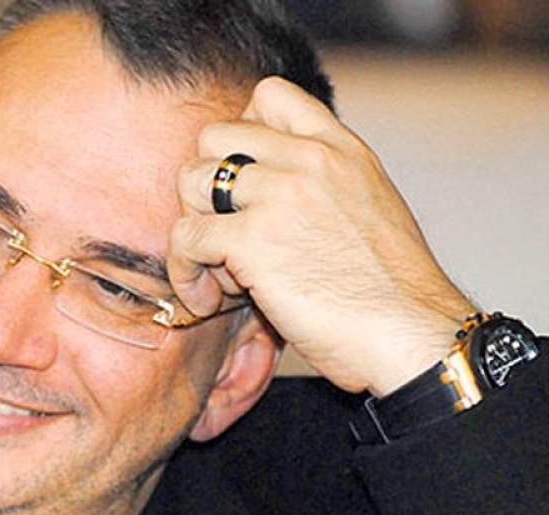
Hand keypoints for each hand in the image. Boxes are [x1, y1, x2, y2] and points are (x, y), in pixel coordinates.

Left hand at [169, 77, 474, 394]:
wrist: (411, 335)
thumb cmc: (392, 292)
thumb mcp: (370, 206)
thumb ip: (324, 181)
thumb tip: (268, 188)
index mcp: (340, 148)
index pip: (269, 96)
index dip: (241, 133)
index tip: (246, 182)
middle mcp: (308, 160)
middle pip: (213, 136)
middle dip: (207, 185)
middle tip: (227, 232)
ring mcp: (279, 195)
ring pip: (191, 181)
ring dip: (195, 228)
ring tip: (221, 272)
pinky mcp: (252, 240)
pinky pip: (186, 237)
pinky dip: (185, 273)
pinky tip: (208, 302)